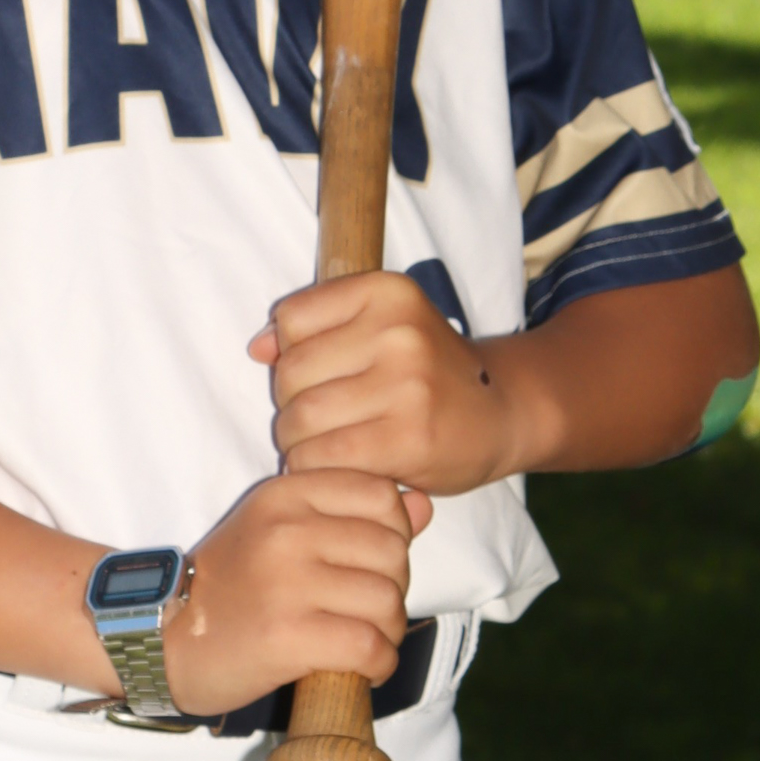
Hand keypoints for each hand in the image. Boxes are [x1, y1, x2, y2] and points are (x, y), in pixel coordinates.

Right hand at [161, 469, 429, 715]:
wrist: (165, 638)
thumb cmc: (232, 585)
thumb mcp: (282, 529)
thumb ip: (352, 514)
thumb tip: (423, 505)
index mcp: (285, 494)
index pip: (382, 495)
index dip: (394, 533)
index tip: (370, 562)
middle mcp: (287, 530)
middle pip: (393, 551)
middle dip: (394, 587)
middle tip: (367, 609)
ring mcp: (287, 584)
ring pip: (388, 602)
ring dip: (389, 631)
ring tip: (365, 639)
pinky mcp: (288, 637)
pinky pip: (370, 647)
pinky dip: (379, 664)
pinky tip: (362, 667)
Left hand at [248, 270, 524, 497]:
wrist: (502, 412)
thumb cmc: (427, 371)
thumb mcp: (382, 326)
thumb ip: (315, 328)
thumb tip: (257, 348)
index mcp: (387, 292)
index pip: (291, 319)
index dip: (291, 353)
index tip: (321, 373)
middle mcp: (398, 332)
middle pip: (290, 374)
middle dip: (292, 404)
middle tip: (324, 419)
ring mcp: (406, 386)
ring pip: (300, 420)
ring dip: (299, 442)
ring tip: (329, 444)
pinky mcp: (408, 439)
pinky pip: (323, 458)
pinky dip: (317, 469)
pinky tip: (341, 466)